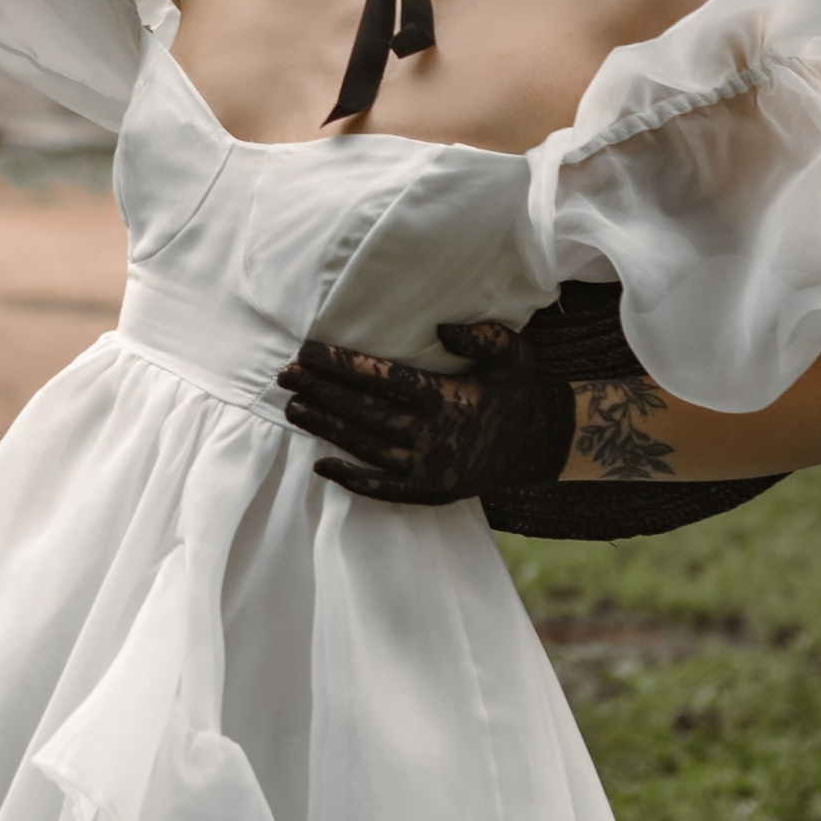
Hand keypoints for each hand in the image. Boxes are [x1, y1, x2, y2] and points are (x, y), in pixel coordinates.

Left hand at [278, 321, 574, 504]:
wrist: (535, 446)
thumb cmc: (514, 392)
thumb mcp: (514, 357)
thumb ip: (485, 338)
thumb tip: (442, 329)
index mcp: (449, 400)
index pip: (384, 380)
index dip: (342, 365)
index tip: (308, 351)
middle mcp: (433, 437)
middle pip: (364, 412)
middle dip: (321, 392)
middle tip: (285, 376)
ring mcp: (428, 469)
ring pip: (365, 446)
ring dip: (325, 427)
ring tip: (292, 407)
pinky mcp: (427, 491)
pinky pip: (381, 488)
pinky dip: (350, 478)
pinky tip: (320, 464)